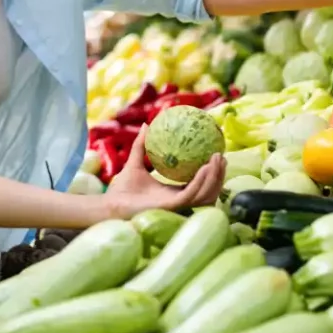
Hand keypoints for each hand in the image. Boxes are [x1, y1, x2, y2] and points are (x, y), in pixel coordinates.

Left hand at [104, 126, 224, 216]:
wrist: (110, 204)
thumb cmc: (121, 189)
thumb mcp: (134, 163)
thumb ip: (140, 145)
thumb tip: (146, 125)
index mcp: (174, 193)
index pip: (199, 184)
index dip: (211, 172)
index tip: (217, 155)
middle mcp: (179, 201)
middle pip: (208, 191)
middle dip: (219, 176)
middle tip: (222, 157)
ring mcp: (177, 205)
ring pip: (205, 194)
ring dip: (214, 177)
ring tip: (217, 160)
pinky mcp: (171, 207)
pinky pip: (191, 194)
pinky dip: (201, 181)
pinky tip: (205, 168)